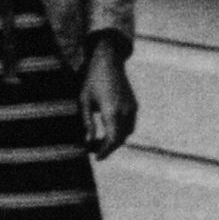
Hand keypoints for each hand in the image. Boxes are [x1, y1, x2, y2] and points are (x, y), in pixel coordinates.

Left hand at [78, 41, 137, 159]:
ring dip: (116, 140)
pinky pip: (130, 124)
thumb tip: (88, 142)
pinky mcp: (134, 104)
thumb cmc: (92, 80)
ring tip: (100, 140)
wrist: (108, 61)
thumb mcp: (84, 102)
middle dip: (108, 147)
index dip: (105, 151)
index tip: (96, 157)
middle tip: (93, 150)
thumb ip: (87, 123)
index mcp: (112, 111)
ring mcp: (132, 107)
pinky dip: (121, 131)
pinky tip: (108, 129)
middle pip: (120, 139)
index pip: (112, 140)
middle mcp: (125, 111)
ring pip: (127, 133)